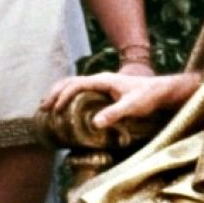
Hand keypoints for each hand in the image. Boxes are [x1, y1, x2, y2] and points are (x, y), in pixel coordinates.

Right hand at [40, 71, 185, 127]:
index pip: (77, 84)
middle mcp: (100, 79)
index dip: (63, 96)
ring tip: (47, 108)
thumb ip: (116, 113)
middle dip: (55, 93)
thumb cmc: (149, 97)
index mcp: (104, 80)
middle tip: (42, 108)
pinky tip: (64, 109)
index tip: (55, 111)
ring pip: (74, 84)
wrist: (161, 90)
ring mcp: (101, 84)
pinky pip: (81, 90)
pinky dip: (68, 96)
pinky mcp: (104, 91)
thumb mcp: (133, 106)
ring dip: (59, 93)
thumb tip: (96, 123)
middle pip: (71, 81)